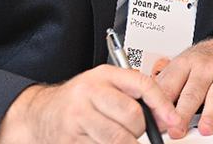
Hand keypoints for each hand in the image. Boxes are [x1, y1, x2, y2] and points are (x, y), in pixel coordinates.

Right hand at [0, 64, 181, 142]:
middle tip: (135, 131)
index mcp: (103, 75)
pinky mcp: (71, 138)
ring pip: (118, 138)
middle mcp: (89, 92)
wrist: (41, 113)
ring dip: (126, 143)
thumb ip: (131, 94)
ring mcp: (78, 116)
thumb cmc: (78, 100)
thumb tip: (165, 116)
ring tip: (119, 137)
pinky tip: (100, 140)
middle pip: (132, 115)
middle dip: (140, 129)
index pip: (142, 84)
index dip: (162, 104)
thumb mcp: (104, 86)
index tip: (172, 119)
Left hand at [155, 38, 212, 135]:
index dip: (163, 105)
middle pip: (192, 92)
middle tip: (176, 129)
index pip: (171, 86)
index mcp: (184, 64)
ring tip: (204, 129)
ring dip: (209, 114)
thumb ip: (164, 87)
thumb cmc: (199, 61)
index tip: (158, 120)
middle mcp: (204, 69)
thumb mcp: (178, 66)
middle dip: (183, 113)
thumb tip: (147, 107)